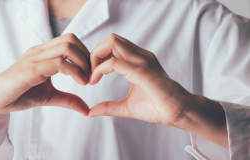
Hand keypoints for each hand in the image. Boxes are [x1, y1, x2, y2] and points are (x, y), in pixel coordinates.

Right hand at [0, 34, 89, 130]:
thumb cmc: (18, 94)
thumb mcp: (49, 97)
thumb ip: (68, 100)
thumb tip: (86, 109)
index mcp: (44, 53)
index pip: (70, 41)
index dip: (85, 55)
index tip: (90, 74)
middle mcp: (40, 51)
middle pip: (71, 39)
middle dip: (87, 57)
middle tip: (90, 76)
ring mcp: (35, 58)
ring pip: (67, 47)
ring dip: (82, 63)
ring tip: (85, 80)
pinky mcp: (31, 69)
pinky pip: (58, 63)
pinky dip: (74, 71)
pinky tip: (79, 83)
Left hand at [88, 34, 227, 147]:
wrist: (178, 113)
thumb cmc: (157, 107)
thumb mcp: (126, 107)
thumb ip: (108, 107)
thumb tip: (90, 112)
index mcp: (137, 60)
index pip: (112, 45)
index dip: (96, 57)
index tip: (90, 77)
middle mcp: (140, 56)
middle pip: (110, 38)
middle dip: (94, 53)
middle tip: (89, 73)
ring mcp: (142, 61)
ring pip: (112, 42)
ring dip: (96, 57)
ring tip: (92, 76)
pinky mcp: (142, 71)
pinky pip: (115, 62)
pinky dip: (100, 69)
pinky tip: (96, 80)